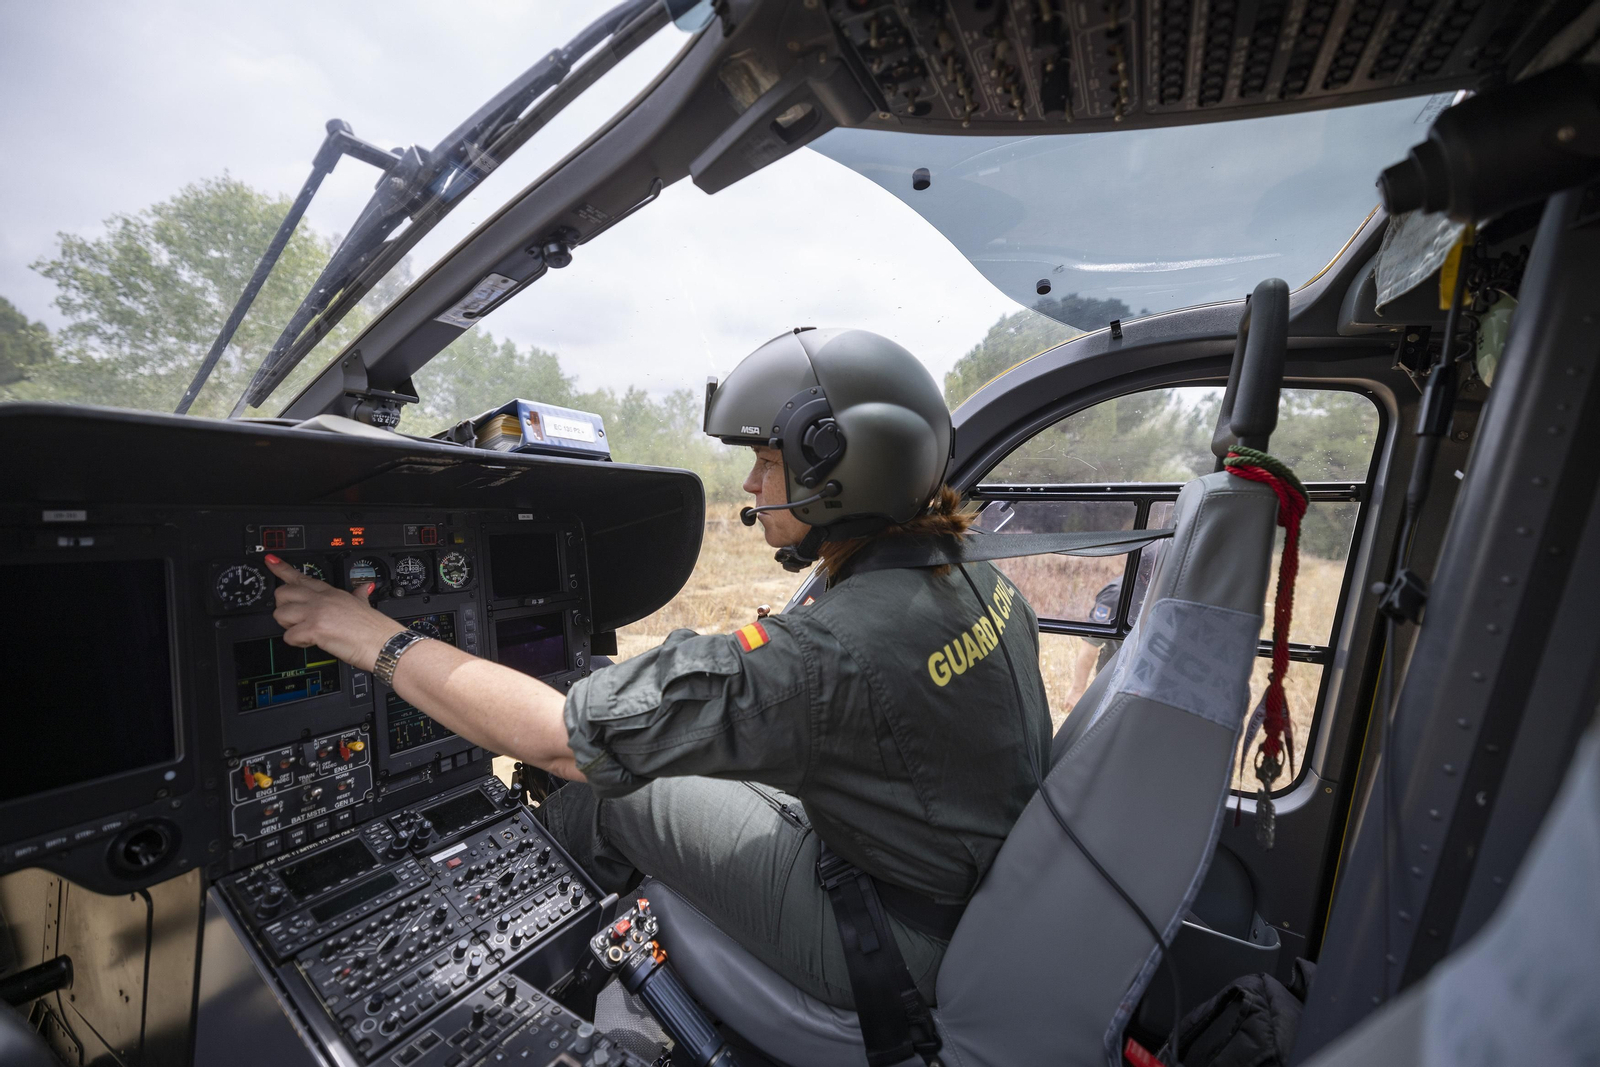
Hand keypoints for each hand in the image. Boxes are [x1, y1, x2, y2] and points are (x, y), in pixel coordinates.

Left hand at [264, 554, 402, 671]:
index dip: (281, 568)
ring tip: (304, 632)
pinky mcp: (314, 628)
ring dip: (288, 626)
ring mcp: (317, 612)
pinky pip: (289, 636)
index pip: (301, 577)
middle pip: (283, 593)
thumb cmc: (375, 628)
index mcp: (331, 592)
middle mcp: (321, 599)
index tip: (270, 561)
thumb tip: (364, 588)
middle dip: (284, 607)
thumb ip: (359, 594)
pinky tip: (310, 642)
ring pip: (281, 614)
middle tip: (296, 618)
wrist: (384, 643)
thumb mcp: (364, 604)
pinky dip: (297, 642)